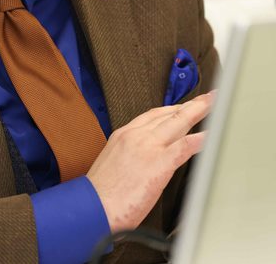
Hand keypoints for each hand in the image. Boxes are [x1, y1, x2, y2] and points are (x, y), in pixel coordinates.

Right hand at [86, 91, 212, 232]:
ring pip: (178, 123)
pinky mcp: (158, 163)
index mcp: (123, 135)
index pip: (152, 115)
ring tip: (213, 106)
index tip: (183, 106)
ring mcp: (147, 147)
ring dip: (198, 112)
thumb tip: (145, 161)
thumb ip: (131, 156)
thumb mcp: (113, 164)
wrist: (93, 206)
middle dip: (189, 105)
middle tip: (206, 99)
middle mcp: (135, 135)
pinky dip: (198, 140)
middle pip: (168, 114)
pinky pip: (183, 147)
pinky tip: (209, 136)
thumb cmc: (101, 193)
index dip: (171, 109)